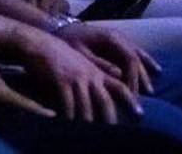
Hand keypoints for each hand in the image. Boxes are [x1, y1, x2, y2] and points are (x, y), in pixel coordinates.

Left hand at [0, 28, 55, 124]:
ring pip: (8, 85)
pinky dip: (6, 87)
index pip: (17, 99)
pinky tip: (4, 89)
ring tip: (29, 104)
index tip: (51, 113)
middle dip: (30, 103)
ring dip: (18, 94)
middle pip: (16, 93)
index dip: (34, 107)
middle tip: (46, 112)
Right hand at [13, 26, 141, 122]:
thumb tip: (115, 82)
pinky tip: (68, 125)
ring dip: (87, 123)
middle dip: (111, 120)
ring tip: (90, 136)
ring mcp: (76, 78)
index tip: (140, 114)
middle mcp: (90, 75)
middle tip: (114, 134)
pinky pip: (68, 105)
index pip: (120, 87)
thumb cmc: (61, 56)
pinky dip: (69, 118)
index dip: (131, 101)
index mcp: (97, 72)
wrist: (41, 44)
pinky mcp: (62, 82)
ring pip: (86, 108)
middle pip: (106, 102)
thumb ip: (97, 75)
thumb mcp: (83, 63)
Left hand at [56, 24, 160, 94]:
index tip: (133, 95)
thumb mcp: (80, 53)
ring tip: (151, 90)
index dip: (133, 78)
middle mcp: (119, 37)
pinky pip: (136, 53)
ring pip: (139, 55)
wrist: (64, 28)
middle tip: (144, 97)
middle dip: (141, 79)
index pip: (130, 59)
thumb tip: (118, 74)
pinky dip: (146, 62)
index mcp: (111, 37)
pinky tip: (156, 71)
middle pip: (136, 59)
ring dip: (146, 72)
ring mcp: (120, 38)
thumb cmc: (69, 41)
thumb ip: (98, 63)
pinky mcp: (119, 42)